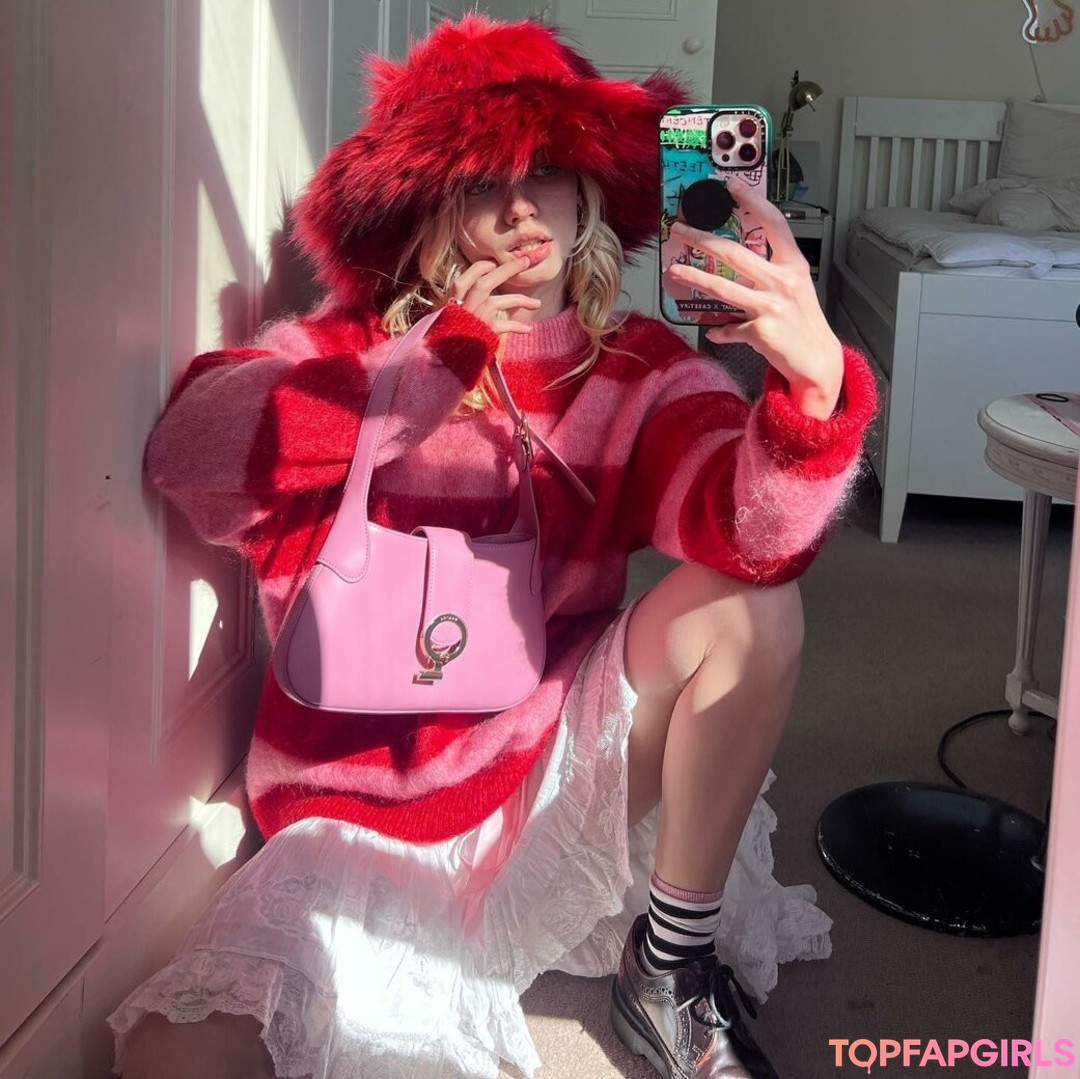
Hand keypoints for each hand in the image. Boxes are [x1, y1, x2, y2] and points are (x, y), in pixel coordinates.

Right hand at [447, 257, 540, 334]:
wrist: (445, 361)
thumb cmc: (450, 337)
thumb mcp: (450, 317)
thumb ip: (462, 303)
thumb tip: (481, 290)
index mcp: (453, 302)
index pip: (463, 279)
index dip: (479, 269)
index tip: (493, 264)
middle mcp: (463, 308)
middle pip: (484, 284)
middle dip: (506, 270)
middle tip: (525, 261)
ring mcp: (474, 320)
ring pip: (497, 302)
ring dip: (520, 299)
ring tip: (537, 303)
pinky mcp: (483, 334)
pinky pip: (503, 326)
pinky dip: (516, 327)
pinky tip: (527, 329)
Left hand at [666, 177, 843, 418]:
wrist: (818, 362)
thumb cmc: (803, 323)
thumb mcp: (794, 289)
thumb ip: (769, 272)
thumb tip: (737, 264)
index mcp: (794, 265)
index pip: (773, 223)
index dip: (752, 201)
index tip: (731, 185)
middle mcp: (783, 282)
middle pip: (735, 253)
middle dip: (702, 238)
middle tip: (680, 230)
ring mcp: (771, 307)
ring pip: (723, 288)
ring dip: (694, 277)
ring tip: (673, 269)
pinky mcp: (760, 332)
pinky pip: (728, 328)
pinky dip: (719, 330)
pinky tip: (714, 331)